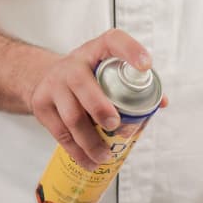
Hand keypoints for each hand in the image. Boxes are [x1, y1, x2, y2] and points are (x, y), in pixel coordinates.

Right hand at [29, 29, 165, 169]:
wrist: (47, 78)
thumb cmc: (88, 77)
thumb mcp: (107, 70)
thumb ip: (133, 84)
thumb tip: (161, 103)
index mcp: (96, 51)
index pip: (113, 41)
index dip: (130, 51)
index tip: (146, 65)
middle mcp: (73, 65)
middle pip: (84, 86)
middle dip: (100, 108)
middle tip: (115, 125)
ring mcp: (54, 85)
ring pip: (72, 117)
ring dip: (90, 141)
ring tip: (105, 156)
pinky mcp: (42, 106)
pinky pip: (60, 133)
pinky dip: (77, 152)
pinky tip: (89, 162)